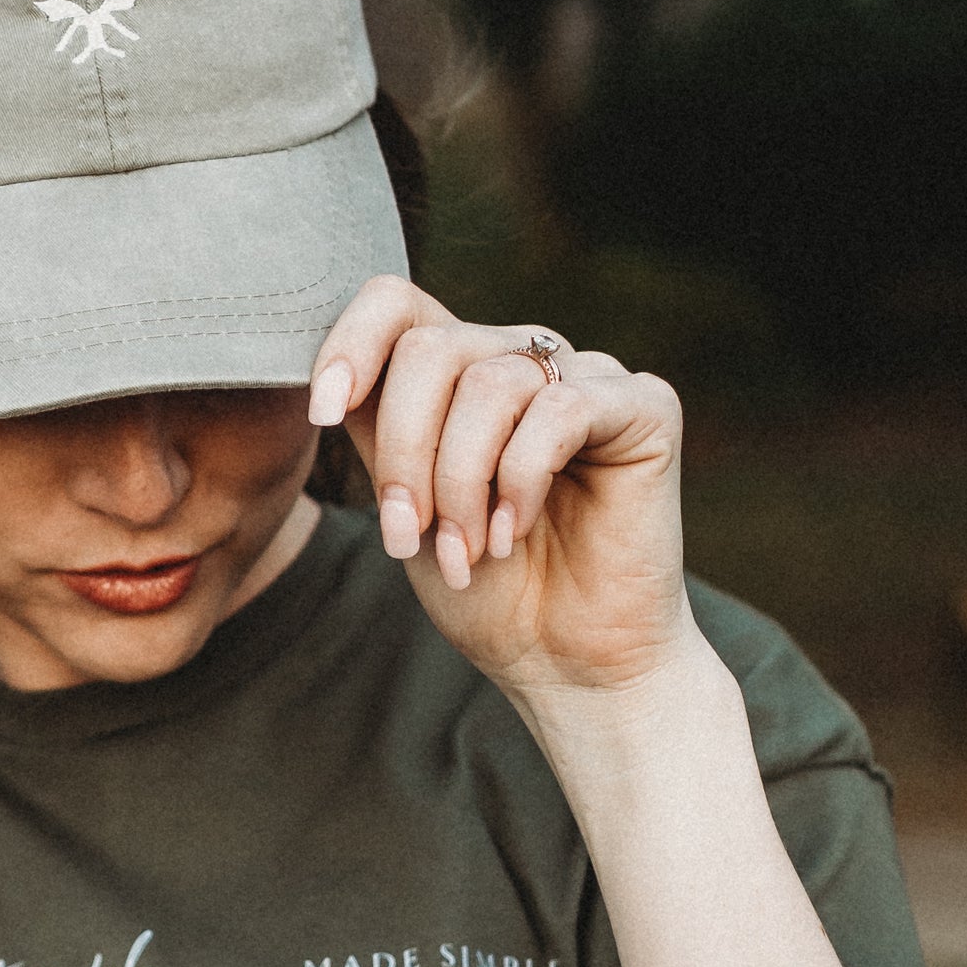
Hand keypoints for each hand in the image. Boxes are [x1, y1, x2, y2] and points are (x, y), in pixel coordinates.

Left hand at [309, 277, 693, 700]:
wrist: (564, 663)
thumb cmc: (484, 589)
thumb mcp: (403, 499)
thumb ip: (376, 425)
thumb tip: (326, 374)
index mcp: (459, 374)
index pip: (396, 303)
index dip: (351, 344)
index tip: (323, 414)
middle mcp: (520, 360)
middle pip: (430, 349)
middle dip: (405, 451)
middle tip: (410, 536)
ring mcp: (585, 376)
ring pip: (489, 384)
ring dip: (460, 482)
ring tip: (465, 551)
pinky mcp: (643, 405)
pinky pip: (558, 410)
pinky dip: (520, 480)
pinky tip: (513, 533)